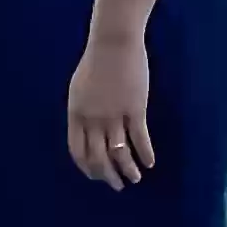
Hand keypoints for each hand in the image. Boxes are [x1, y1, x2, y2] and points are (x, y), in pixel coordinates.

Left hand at [67, 24, 153, 188]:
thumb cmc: (96, 61)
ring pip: (121, 154)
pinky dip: (145, 154)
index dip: (88, 168)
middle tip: (117, 185)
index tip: (97, 176)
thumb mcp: (79, 89)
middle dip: (108, 176)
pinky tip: (149, 163)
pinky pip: (140, 139)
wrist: (113, 41)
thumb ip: (82, 112)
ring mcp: (115, 116)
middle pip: (99, 158)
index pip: (78, 152)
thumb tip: (86, 132)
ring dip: (128, 170)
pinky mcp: (135, 109)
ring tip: (135, 178)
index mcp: (77, 114)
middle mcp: (94, 120)